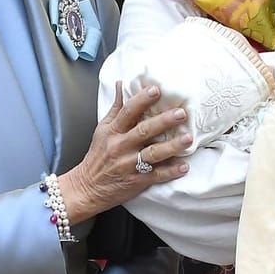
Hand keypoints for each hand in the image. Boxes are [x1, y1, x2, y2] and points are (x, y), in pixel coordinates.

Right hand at [58, 82, 191, 223]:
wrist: (86, 188)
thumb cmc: (98, 156)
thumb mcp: (102, 130)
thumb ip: (115, 108)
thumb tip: (121, 84)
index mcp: (113, 132)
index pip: (127, 112)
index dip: (141, 100)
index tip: (156, 90)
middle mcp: (121, 147)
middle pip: (143, 131)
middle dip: (163, 122)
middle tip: (181, 113)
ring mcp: (129, 165)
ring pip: (152, 154)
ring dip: (171, 146)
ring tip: (188, 139)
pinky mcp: (137, 181)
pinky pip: (156, 175)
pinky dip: (170, 172)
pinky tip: (184, 167)